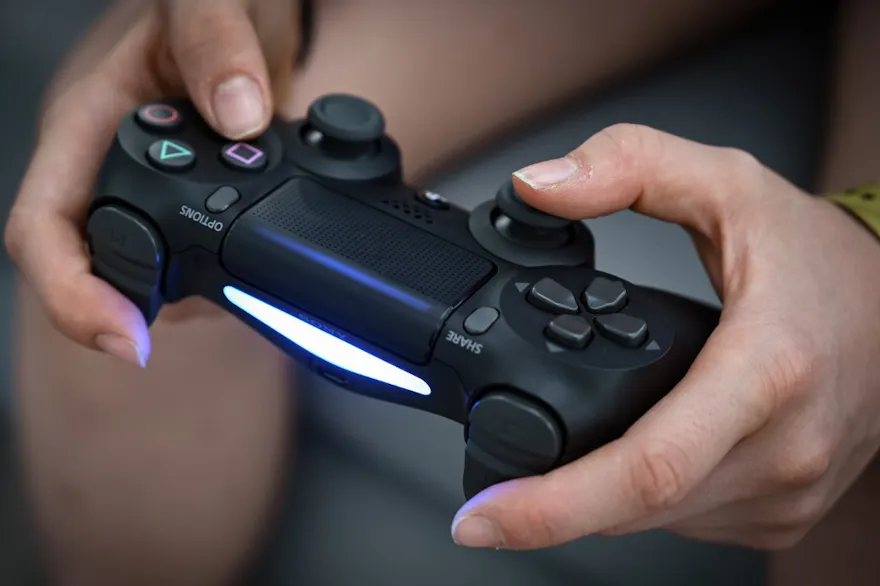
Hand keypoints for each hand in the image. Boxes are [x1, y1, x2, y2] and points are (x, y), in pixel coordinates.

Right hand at [4, 0, 300, 366]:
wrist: (246, 15)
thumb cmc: (214, 4)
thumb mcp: (209, 2)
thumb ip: (216, 42)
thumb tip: (236, 115)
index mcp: (89, 129)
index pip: (46, 230)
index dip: (73, 295)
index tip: (126, 337)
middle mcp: (111, 175)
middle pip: (96, 274)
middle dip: (148, 312)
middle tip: (220, 307)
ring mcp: (152, 200)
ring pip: (150, 279)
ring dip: (196, 299)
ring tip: (249, 280)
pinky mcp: (194, 211)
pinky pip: (194, 264)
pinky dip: (225, 278)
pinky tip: (260, 262)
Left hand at [450, 124, 879, 550]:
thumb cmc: (821, 257)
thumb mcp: (727, 184)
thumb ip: (627, 166)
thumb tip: (538, 186)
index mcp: (765, 371)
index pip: (647, 466)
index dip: (551, 506)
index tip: (482, 519)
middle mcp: (780, 448)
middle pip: (634, 509)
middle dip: (548, 510)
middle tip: (485, 505)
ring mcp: (786, 491)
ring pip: (655, 523)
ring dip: (592, 504)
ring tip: (557, 469)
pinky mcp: (783, 511)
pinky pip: (686, 521)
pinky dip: (638, 501)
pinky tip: (627, 462)